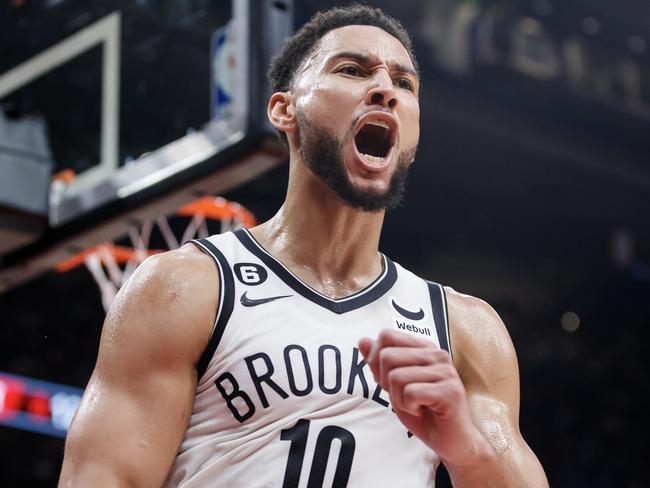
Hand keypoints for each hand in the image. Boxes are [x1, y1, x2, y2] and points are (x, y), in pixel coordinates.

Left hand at [359, 329, 484, 465]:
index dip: (376, 360)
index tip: (389, 380)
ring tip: (416, 405)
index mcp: (424, 348)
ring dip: (399, 399)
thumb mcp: (394, 385)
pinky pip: (410, 393)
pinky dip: (409, 407)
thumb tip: (362, 340)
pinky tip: (424, 410)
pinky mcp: (449, 391)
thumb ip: (379, 362)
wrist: (451, 441)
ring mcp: (445, 371)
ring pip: (396, 376)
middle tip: (405, 396)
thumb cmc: (423, 412)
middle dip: (387, 383)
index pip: (386, 336)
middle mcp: (437, 354)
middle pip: (387, 356)